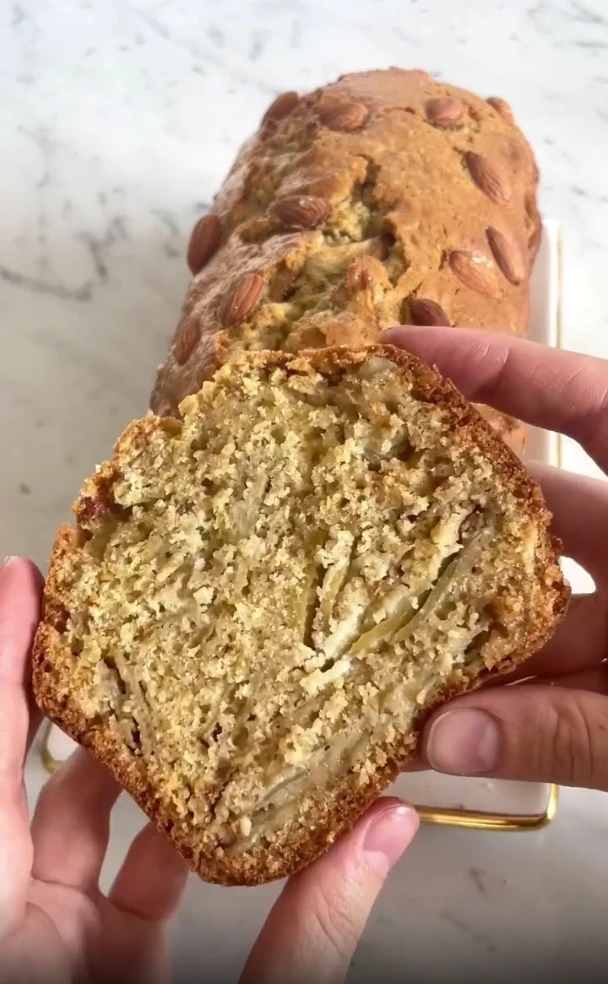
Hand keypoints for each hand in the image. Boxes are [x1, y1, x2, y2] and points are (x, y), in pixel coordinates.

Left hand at [0, 557, 417, 983]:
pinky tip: (230, 795)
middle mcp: (27, 926)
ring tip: (202, 694)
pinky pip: (136, 877)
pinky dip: (180, 829)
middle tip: (134, 621)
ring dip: (148, 759)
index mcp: (12, 931)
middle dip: (90, 694)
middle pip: (45, 779)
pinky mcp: (107, 957)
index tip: (23, 583)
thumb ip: (304, 938)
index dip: (1, 661)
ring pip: (93, 823)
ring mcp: (65, 941)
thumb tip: (381, 833)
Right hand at [384, 325, 607, 790]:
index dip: (489, 367)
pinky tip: (432, 731)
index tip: (396, 351)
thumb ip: (576, 729)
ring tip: (363, 644)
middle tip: (342, 511)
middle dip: (438, 515)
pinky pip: (549, 684)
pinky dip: (498, 707)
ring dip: (457, 638)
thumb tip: (437, 740)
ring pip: (527, 611)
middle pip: (527, 508)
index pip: (576, 399)